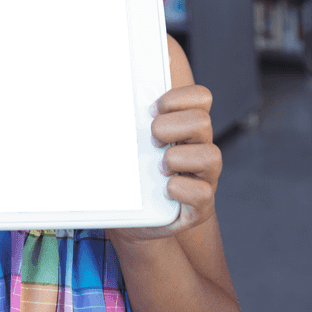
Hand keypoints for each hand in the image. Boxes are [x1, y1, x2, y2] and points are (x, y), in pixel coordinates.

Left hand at [108, 84, 221, 243]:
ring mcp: (204, 177)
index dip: (177, 98)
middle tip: (151, 140)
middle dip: (169, 127)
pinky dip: (178, 189)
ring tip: (159, 168)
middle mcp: (200, 148)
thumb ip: (127, 120)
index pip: (201, 97)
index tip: (151, 110)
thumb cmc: (133, 173)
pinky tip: (164, 190)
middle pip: (202, 121)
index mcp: (186, 127)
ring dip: (176, 158)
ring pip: (211, 155)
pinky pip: (203, 193)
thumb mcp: (128, 142)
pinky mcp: (201, 206)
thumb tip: (100, 93)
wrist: (134, 218)